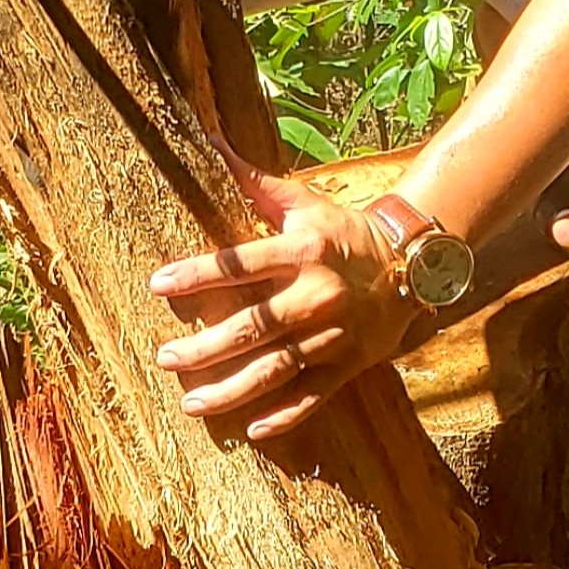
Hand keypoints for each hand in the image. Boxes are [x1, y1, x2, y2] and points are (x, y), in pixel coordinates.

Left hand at [148, 158, 415, 441]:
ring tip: (192, 403)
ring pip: (277, 368)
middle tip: (165, 358)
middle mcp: (317, 294)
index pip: (240, 264)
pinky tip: (252, 430)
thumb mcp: (303, 201)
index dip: (197, 274)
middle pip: (253, 326)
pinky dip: (285, 415)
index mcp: (302, 250)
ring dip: (232, 390)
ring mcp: (334, 334)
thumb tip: (208, 139)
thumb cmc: (342, 230)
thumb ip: (252, 180)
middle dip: (205, 346)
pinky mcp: (350, 364)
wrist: (411, 262)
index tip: (158, 285)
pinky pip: (314, 395)